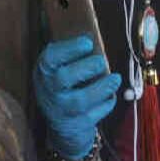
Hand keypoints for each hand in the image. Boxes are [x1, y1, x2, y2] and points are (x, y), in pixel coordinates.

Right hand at [33, 35, 121, 159]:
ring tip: (115, 78)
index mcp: (45, 71)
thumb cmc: (63, 87)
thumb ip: (71, 53)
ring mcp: (62, 110)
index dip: (70, 49)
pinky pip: (94, 115)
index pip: (51, 58)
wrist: (61, 125)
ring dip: (102, 87)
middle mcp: (49, 91)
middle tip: (101, 62)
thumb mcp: (59, 68)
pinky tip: (110, 95)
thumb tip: (90, 35)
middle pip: (64, 78)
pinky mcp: (77, 125)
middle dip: (87, 67)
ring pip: (81, 100)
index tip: (88, 43)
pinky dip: (106, 104)